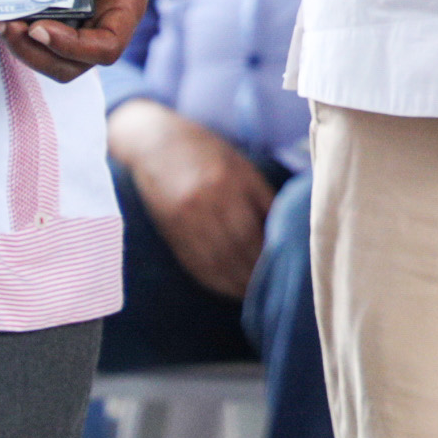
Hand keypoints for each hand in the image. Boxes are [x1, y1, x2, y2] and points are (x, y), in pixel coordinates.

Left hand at [0, 0, 154, 77]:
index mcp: (124, 9)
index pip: (105, 47)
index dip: (71, 47)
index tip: (40, 28)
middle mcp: (102, 24)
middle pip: (71, 64)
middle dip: (36, 53)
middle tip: (10, 26)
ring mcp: (80, 23)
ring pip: (50, 56)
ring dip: (22, 45)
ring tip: (1, 18)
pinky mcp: (60, 14)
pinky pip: (38, 36)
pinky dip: (19, 30)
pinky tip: (3, 7)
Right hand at [108, 98, 270, 298]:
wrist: (153, 144)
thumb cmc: (205, 151)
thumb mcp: (240, 165)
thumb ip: (262, 196)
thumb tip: (284, 229)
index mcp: (226, 182)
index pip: (253, 229)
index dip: (269, 253)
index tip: (284, 267)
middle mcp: (203, 203)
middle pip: (236, 249)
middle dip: (255, 272)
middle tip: (273, 286)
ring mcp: (183, 220)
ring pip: (216, 262)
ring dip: (237, 283)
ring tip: (254, 293)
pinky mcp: (170, 232)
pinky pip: (194, 264)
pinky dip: (213, 281)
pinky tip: (228, 288)